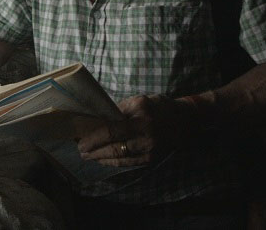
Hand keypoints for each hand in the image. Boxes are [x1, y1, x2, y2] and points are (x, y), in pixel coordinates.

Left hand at [77, 95, 203, 166]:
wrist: (185, 120)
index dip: (94, 137)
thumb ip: (119, 111)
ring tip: (88, 156)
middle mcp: (146, 134)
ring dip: (100, 158)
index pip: (112, 130)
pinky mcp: (151, 159)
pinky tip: (103, 160)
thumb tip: (97, 120)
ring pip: (120, 158)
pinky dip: (113, 162)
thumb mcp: (140, 101)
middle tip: (80, 150)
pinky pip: (128, 163)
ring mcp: (150, 149)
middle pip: (114, 147)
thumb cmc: (159, 107)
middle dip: (94, 150)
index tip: (81, 139)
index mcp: (141, 116)